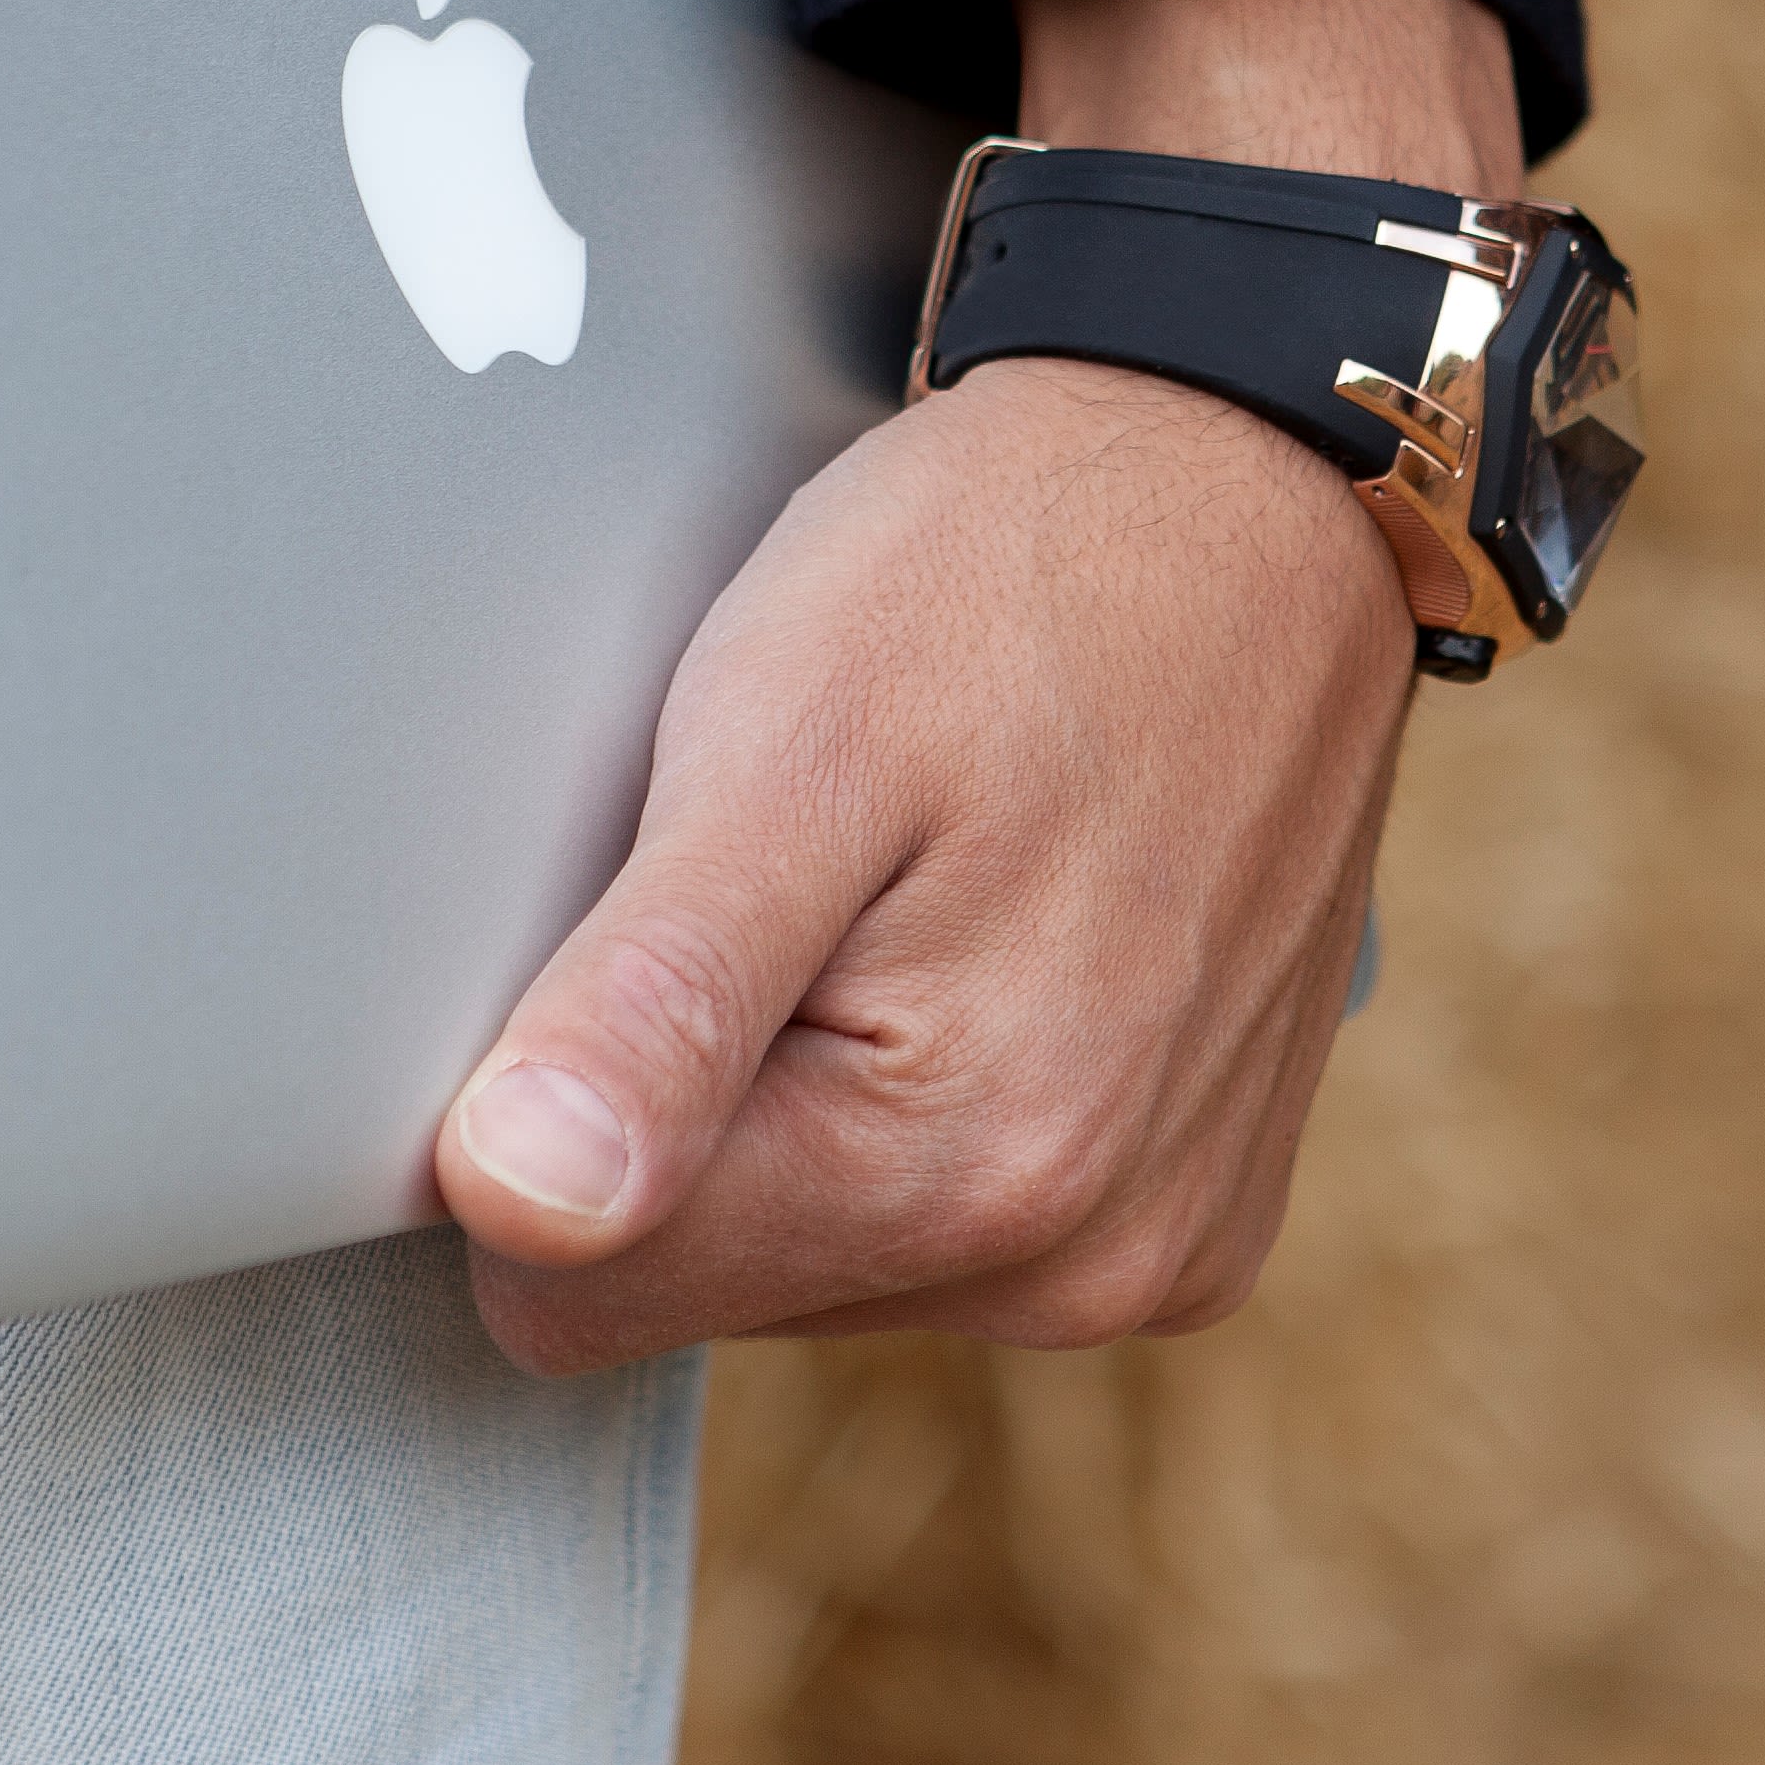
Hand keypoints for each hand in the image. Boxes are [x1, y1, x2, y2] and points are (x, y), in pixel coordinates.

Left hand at [433, 0, 1524, 1371]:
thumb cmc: (1003, 574)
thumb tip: (516, 1211)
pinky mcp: (1195, 1205)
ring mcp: (1150, 1243)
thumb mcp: (786, 742)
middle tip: (761, 872)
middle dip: (682, 1096)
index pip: (567, 1286)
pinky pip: (953, 1220)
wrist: (1249, 478)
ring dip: (799, 1086)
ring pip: (817, 1255)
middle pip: (697, 1277)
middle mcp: (1072, 1259)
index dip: (536, 1110)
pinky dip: (919, 1085)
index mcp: (952, 1167)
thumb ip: (652, 1001)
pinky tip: (964, 919)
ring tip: (872, 875)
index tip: (617, 934)